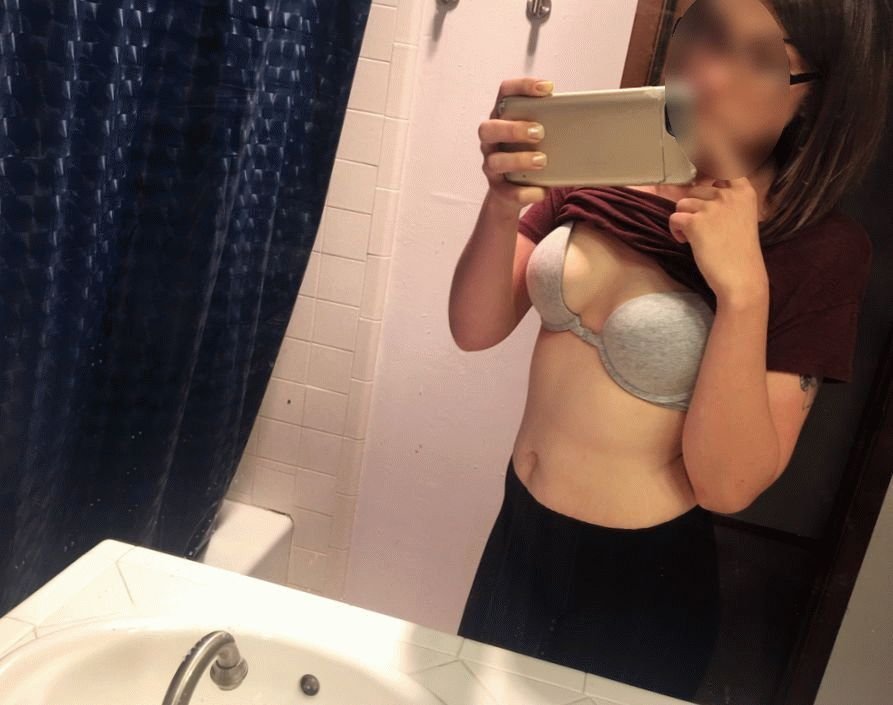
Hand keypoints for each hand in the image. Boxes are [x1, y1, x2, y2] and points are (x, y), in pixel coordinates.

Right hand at [479, 77, 553, 209]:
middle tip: (540, 131)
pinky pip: (507, 191)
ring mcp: (491, 164)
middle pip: (489, 128)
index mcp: (502, 118)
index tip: (547, 88)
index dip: (522, 87)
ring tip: (542, 160)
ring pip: (495, 161)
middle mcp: (491, 140)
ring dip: (519, 159)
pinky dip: (525, 192)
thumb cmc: (529, 154)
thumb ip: (551, 123)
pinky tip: (540, 190)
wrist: (514, 192)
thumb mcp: (538, 136)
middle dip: (514, 129)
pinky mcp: (497, 188)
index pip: (504, 93)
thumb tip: (589, 116)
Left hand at [668, 122, 768, 299]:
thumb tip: (692, 190)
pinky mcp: (697, 221)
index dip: (711, 144)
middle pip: (695, 188)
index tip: (701, 119)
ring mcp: (713, 206)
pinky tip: (686, 241)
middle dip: (690, 207)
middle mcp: (730, 194)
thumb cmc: (738, 253)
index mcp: (743, 191)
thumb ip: (721, 202)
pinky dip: (675, 230)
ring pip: (682, 203)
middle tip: (702, 228)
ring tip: (697, 239)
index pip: (725, 159)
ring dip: (683, 221)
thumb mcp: (737, 220)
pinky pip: (674, 217)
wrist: (742, 280)